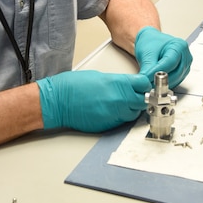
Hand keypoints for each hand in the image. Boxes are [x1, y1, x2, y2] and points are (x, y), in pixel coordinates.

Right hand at [37, 70, 151, 132]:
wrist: (58, 101)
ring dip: (131, 109)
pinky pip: (121, 122)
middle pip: (142, 101)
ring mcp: (114, 114)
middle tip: (136, 96)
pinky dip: (120, 117)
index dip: (144, 85)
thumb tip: (127, 87)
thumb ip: (118, 82)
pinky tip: (111, 111)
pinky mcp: (108, 125)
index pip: (144, 84)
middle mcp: (119, 100)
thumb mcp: (100, 76)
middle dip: (141, 98)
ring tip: (121, 104)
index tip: (143, 85)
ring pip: (133, 114)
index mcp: (118, 84)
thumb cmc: (73, 86)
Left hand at [135, 26, 191, 87]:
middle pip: (175, 73)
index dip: (158, 72)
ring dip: (163, 83)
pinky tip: (156, 80)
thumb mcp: (147, 53)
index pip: (170, 62)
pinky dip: (165, 83)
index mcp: (179, 45)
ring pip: (176, 79)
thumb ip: (148, 68)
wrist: (150, 42)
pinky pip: (175, 82)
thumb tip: (146, 81)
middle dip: (160, 80)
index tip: (147, 78)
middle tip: (147, 82)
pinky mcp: (183, 72)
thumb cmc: (150, 42)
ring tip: (150, 80)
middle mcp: (185, 55)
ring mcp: (185, 65)